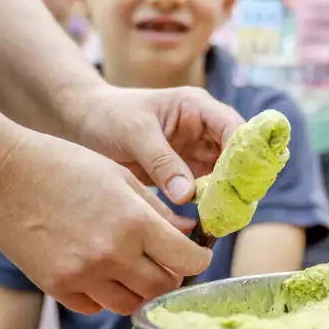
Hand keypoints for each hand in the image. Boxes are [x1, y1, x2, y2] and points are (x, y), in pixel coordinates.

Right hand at [0, 129, 211, 314]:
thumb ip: (159, 211)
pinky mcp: (55, 287)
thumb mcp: (122, 178)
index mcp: (134, 223)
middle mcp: (111, 255)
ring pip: (130, 305)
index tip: (198, 255)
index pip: (187, 260)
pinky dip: (106, 295)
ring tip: (137, 269)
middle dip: (173, 277)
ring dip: (140, 290)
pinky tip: (103, 272)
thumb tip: (191, 233)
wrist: (2, 175)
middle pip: (162, 288)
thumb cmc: (65, 166)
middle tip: (169, 263)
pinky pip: (95, 307)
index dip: (199, 260)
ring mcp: (81, 276)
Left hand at [66, 85, 244, 203]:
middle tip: (240, 207)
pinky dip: (210, 203)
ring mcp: (197, 150)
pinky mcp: (187, 171)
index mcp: (197, 107)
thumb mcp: (135, 134)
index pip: (233, 127)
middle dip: (240, 179)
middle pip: (236, 153)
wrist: (85, 124)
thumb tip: (187, 195)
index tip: (243, 181)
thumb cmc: (109, 116)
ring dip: (227, 194)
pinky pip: (207, 188)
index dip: (244, 152)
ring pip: (225, 174)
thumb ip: (162, 162)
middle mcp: (204, 128)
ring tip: (228, 219)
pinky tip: (211, 221)